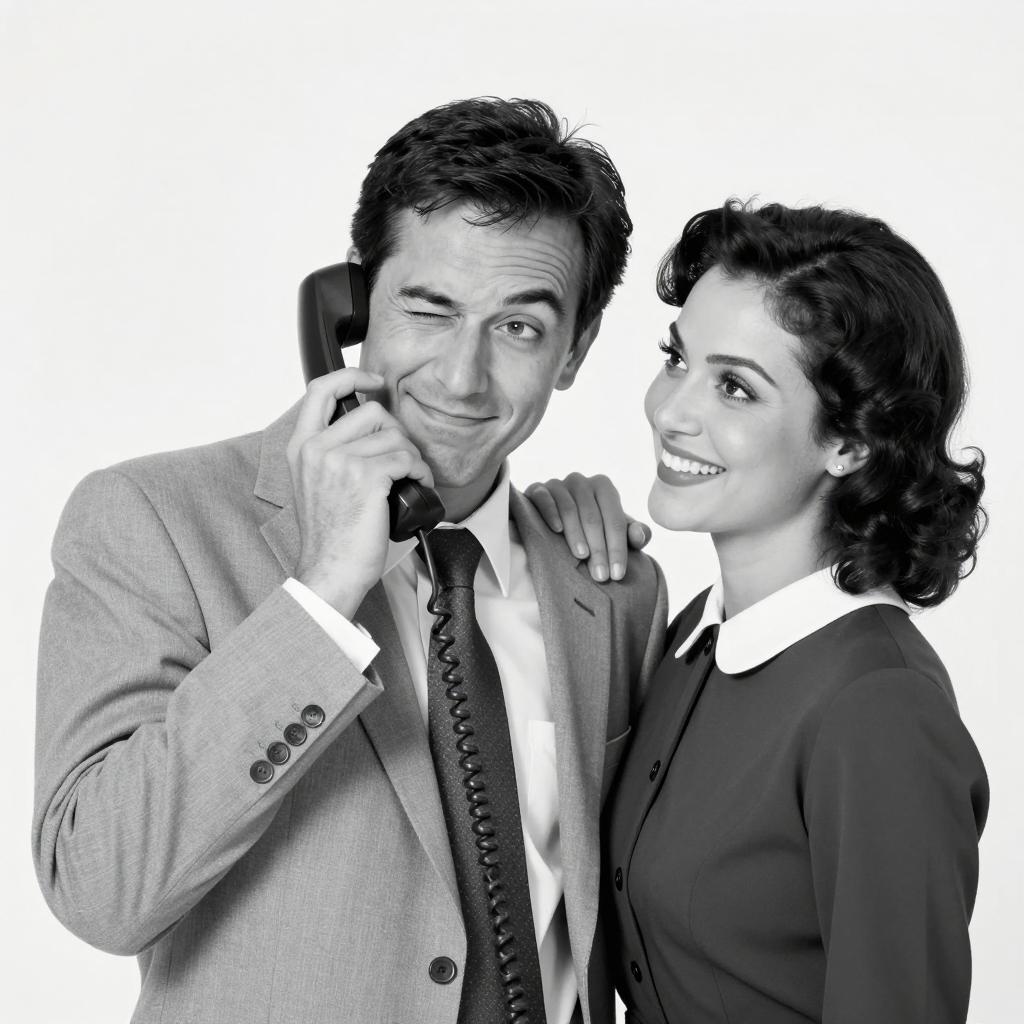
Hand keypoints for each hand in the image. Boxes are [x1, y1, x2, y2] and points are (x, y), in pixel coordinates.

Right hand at [287, 369, 433, 616]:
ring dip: (412, 456)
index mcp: (301, 447)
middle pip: (372, 411)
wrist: (331, 570)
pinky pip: (406, 458)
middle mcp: (317, 449)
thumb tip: (368, 429)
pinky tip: (417, 486)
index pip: (321, 389)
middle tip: (401, 458)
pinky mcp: (367, 478)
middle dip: (396, 433)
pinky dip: (420, 471)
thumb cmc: (330, 535)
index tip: (373, 381)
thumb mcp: (316, 484)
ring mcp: (340, 461)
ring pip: (395, 436)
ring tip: (411, 477)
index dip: (352, 376)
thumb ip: (330, 452)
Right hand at [524, 473, 650, 582]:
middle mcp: (581, 481)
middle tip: (600, 575)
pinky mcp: (537, 489)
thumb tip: (639, 535)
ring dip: (576, 534)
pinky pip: (544, 498)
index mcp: (603, 487)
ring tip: (582, 557)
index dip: (618, 549)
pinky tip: (556, 531)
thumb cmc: (591, 529)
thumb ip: (634, 534)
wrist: (554, 521)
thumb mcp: (615, 533)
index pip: (615, 520)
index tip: (617, 574)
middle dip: (599, 548)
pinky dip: (551, 513)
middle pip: (593, 517)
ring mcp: (558, 484)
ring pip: (570, 509)